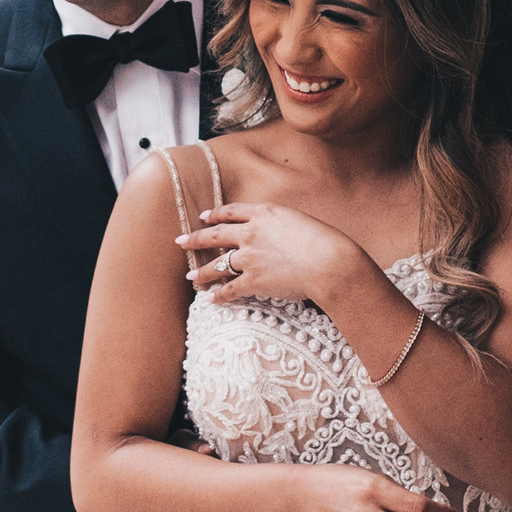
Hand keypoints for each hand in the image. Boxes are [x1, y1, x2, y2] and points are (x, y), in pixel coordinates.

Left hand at [187, 202, 367, 313]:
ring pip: (217, 264)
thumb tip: (273, 232)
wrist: (330, 263)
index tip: (204, 216)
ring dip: (202, 272)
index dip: (215, 214)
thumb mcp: (299, 221)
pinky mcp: (254, 280)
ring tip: (191, 277)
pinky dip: (219, 295)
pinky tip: (212, 299)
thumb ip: (279, 224)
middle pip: (215, 234)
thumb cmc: (324, 242)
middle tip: (180, 241)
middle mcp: (251, 232)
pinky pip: (230, 289)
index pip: (231, 211)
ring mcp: (250, 257)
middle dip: (195, 238)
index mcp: (264, 213)